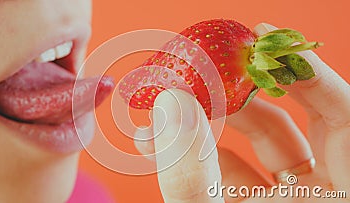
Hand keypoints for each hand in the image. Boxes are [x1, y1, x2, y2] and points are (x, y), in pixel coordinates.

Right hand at [135, 23, 349, 202]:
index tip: (264, 44)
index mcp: (335, 199)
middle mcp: (316, 194)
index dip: (312, 75)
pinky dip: (201, 150)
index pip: (344, 118)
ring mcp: (286, 199)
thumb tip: (172, 109)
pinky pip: (236, 166)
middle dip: (248, 90)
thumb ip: (194, 178)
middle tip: (208, 70)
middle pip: (301, 122)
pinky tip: (163, 140)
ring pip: (263, 143)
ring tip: (172, 103)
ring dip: (215, 118)